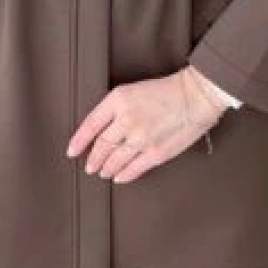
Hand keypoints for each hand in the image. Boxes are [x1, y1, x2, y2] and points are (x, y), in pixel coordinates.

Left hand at [66, 65, 228, 184]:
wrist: (196, 97)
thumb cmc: (167, 91)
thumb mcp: (133, 90)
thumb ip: (116, 107)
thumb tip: (102, 130)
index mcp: (119, 100)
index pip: (90, 125)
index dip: (79, 141)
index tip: (72, 151)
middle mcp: (127, 120)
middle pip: (101, 146)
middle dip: (93, 159)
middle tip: (90, 166)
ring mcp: (141, 139)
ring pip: (115, 160)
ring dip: (106, 168)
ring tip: (103, 172)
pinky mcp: (155, 153)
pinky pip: (133, 169)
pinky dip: (123, 175)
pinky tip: (119, 177)